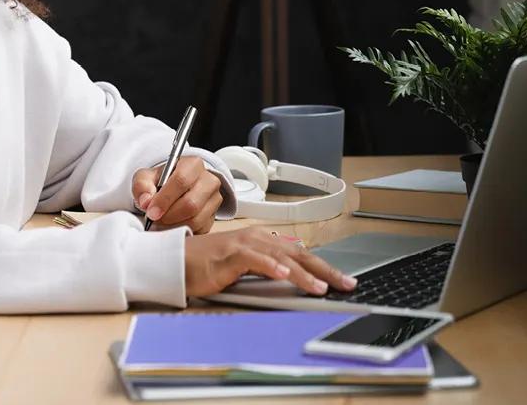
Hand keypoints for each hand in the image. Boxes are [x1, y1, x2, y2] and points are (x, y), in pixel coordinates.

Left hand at [133, 156, 221, 234]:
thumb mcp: (146, 177)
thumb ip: (142, 186)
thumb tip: (146, 202)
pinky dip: (182, 231)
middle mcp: (209, 181)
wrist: (172, 189)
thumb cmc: (161, 181)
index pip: (181, 181)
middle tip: (154, 219)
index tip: (151, 212)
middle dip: (169, 215)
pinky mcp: (213, 217)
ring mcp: (214, 200)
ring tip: (160, 222)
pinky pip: (198, 229)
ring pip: (196, 219)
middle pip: (191, 204)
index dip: (164, 199)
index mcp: (193, 164)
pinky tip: (171, 225)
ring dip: (174, 225)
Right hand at [183, 226, 357, 297]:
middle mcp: (258, 239)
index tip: (343, 281)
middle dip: (325, 270)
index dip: (324, 267)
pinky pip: (256, 261)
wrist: (179, 261)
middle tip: (346, 284)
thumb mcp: (246, 268)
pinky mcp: (231, 254)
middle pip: (299, 254)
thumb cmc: (210, 266)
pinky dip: (272, 267)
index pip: (301, 254)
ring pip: (282, 258)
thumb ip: (268, 270)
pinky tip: (285, 275)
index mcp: (263, 241)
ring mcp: (245, 244)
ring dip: (304, 273)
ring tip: (322, 287)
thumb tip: (292, 277)